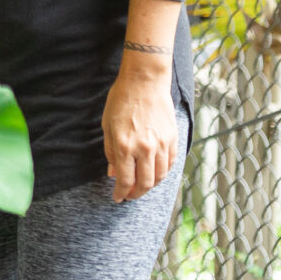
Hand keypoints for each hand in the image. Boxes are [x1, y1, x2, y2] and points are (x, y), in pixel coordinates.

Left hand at [103, 52, 180, 202]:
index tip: (117, 198)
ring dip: (150, 185)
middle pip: (145, 183)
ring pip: (160, 176)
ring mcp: (161, 144)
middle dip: (136, 194)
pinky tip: (154, 172)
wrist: (145, 82)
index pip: (125, 180)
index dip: (121, 193)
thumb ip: (111, 152)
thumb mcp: (107, 126)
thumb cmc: (121, 101)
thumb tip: (113, 173)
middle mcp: (145, 148)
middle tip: (129, 195)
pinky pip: (170, 163)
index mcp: (125, 146)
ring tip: (141, 185)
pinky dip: (163, 172)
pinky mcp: (172, 139)